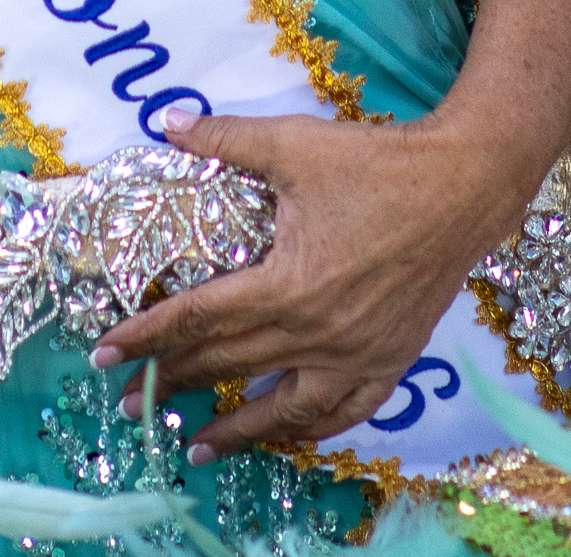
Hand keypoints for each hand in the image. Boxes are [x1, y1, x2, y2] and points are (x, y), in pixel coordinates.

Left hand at [88, 112, 534, 460]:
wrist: (466, 185)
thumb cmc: (379, 164)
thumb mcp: (295, 144)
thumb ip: (226, 140)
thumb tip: (167, 123)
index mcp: (287, 285)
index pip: (199, 319)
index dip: (146, 337)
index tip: (105, 356)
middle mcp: (316, 332)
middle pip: (230, 365)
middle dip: (174, 382)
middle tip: (130, 402)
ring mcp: (356, 355)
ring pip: (285, 409)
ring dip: (238, 431)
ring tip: (199, 446)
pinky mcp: (390, 360)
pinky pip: (346, 412)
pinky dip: (313, 430)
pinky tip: (291, 435)